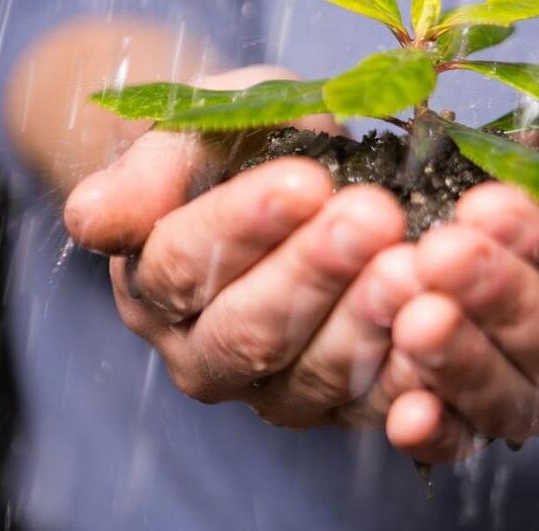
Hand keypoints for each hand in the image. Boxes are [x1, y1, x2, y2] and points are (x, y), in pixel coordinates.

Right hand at [64, 65, 424, 428]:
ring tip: (416, 265)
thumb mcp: (198, 129)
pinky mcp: (340, 409)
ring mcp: (271, 390)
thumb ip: (148, 171)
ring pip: (314, 375)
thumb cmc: (241, 144)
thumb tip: (94, 222)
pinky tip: (445, 329)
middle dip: (315, 273)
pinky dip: (412, 377)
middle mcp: (202, 353)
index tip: (305, 179)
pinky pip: (375, 405)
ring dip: (369, 322)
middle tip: (373, 218)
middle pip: (249, 330)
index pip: (184, 263)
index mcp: (154, 284)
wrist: (290, 177)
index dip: (243, 225)